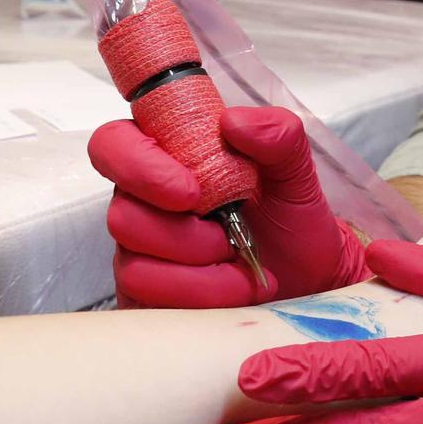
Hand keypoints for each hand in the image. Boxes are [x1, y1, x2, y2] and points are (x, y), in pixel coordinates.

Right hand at [89, 105, 369, 307]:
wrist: (308, 276)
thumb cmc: (289, 218)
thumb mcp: (295, 170)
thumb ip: (277, 134)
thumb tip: (233, 120)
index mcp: (167, 158)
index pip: (113, 144)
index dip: (137, 165)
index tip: (190, 191)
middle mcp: (143, 204)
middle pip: (121, 214)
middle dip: (185, 235)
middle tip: (228, 236)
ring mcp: (140, 254)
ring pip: (134, 266)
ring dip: (197, 273)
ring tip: (238, 264)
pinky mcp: (146, 299)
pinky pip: (146, 303)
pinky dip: (199, 300)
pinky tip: (232, 291)